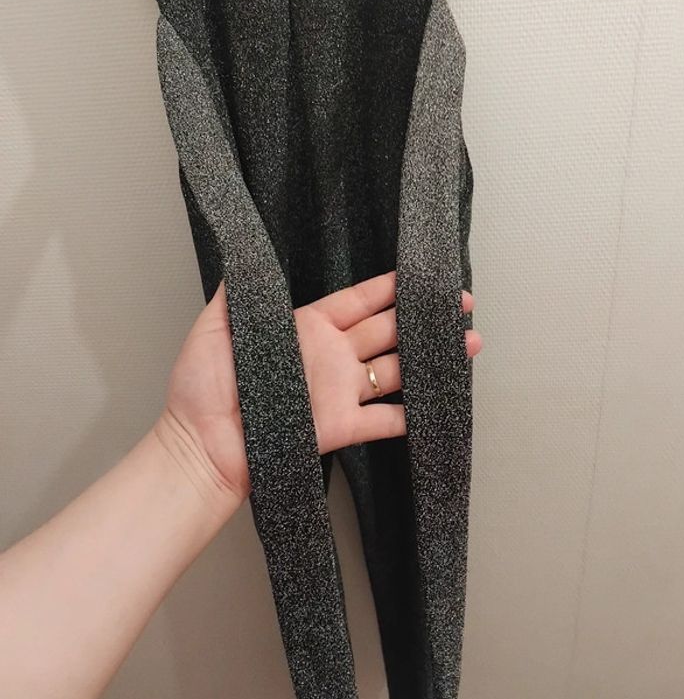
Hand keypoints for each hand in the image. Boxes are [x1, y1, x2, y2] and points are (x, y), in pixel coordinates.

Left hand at [155, 271, 481, 503]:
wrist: (199, 446)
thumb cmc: (200, 388)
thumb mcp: (213, 328)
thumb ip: (236, 294)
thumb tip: (242, 253)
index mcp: (305, 328)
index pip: (358, 301)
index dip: (390, 287)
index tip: (421, 274)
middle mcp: (330, 356)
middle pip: (386, 329)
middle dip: (424, 316)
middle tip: (461, 304)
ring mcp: (339, 392)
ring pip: (396, 369)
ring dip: (431, 358)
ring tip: (469, 343)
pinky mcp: (342, 427)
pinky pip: (386, 420)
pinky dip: (415, 414)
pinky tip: (443, 399)